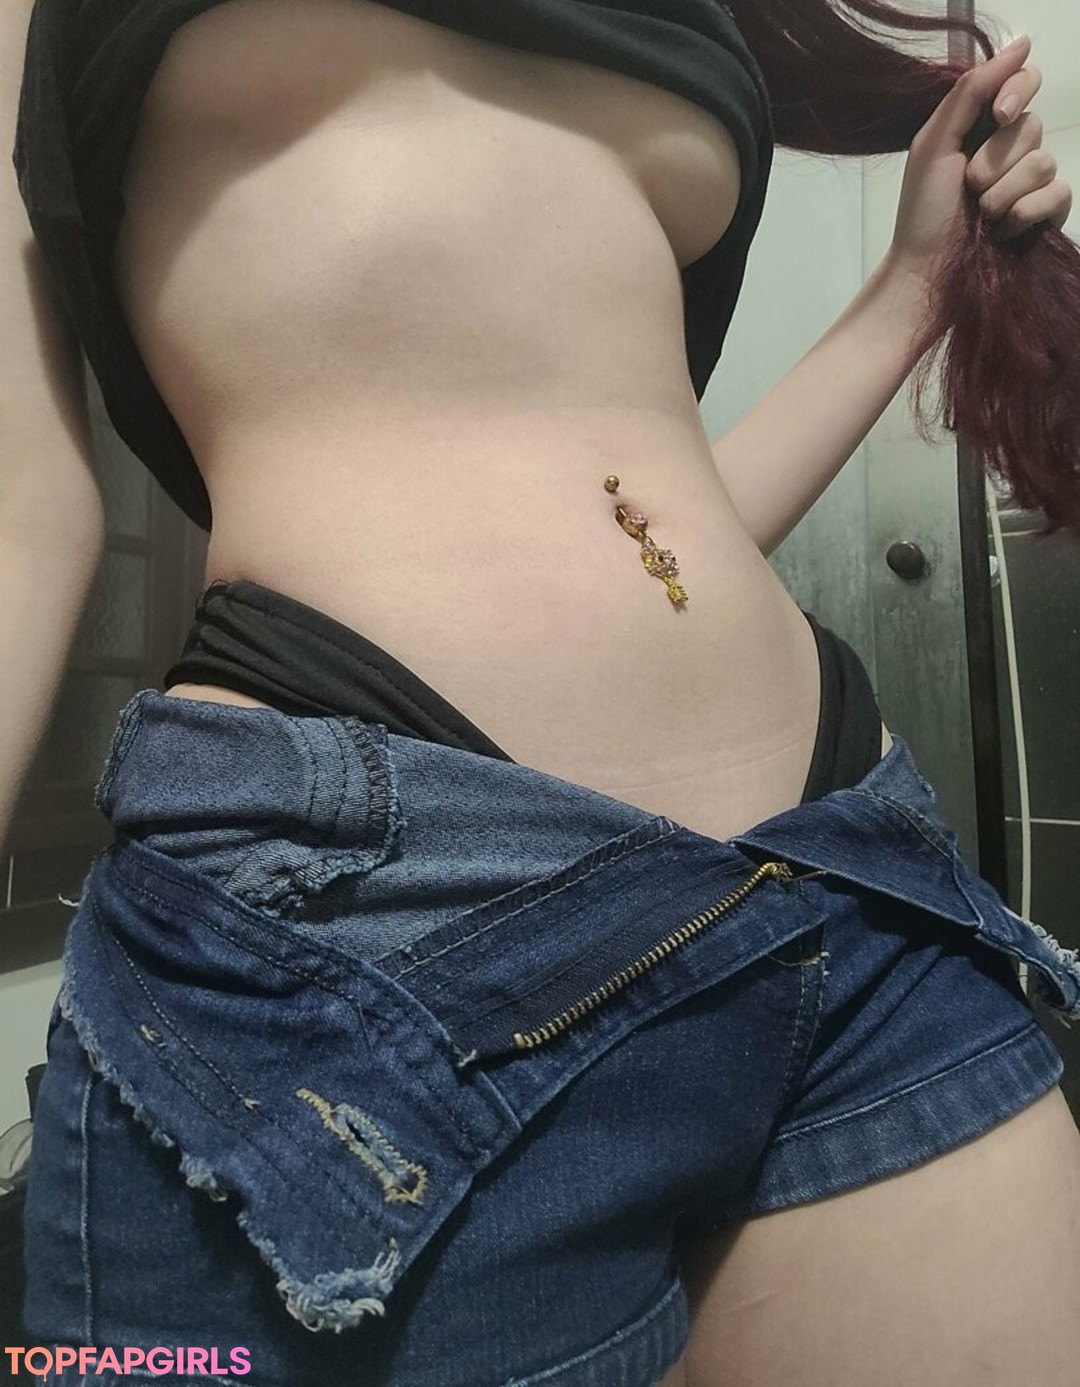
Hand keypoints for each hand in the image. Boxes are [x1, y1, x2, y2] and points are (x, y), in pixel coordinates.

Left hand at [888, 35, 1072, 284]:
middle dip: (995, 159)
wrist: (926, 270)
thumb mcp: (934, 143)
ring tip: (981, 214)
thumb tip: (1021, 44)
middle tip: (969, 186)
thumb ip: (971, 91)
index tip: (997, 115)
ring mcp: (1031, 183)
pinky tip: (1004, 229)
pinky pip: (1057, 194)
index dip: (1018, 90)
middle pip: (1032, 125)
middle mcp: (1012, 150)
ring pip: (1042, 162)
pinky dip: (1026, 212)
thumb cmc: (923, 211)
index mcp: (983, 127)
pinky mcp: (1045, 214)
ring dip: (1003, 192)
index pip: (1024, 82)